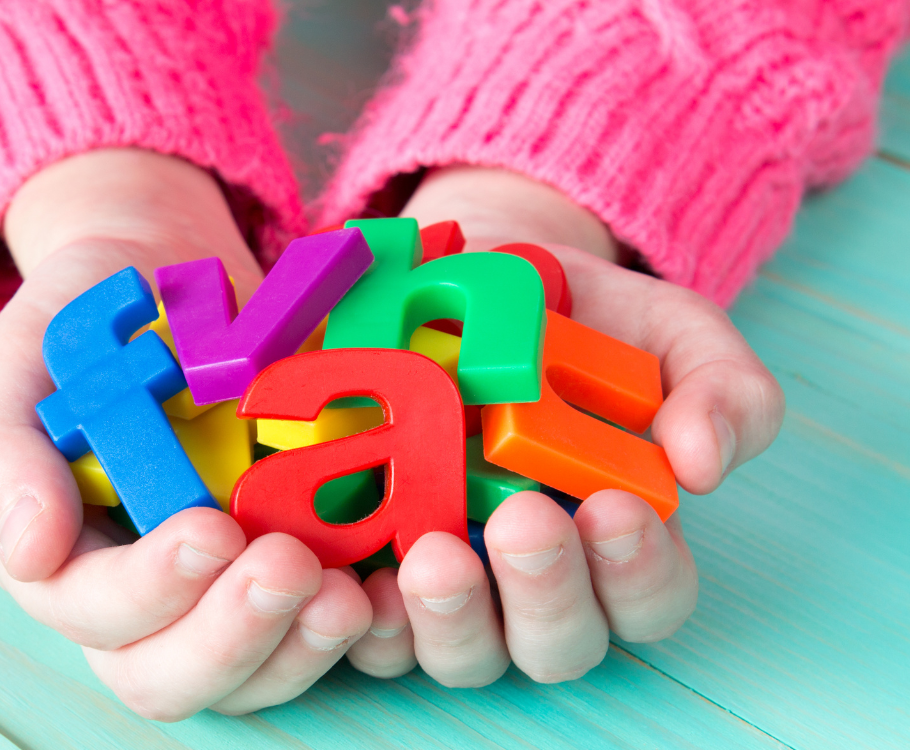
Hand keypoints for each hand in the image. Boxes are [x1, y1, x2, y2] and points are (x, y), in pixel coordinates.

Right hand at [0, 148, 371, 718]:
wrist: (164, 274)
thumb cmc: (82, 323)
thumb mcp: (19, 369)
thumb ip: (2, 455)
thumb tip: (27, 550)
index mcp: (71, 561)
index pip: (99, 615)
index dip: (152, 591)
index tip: (209, 531)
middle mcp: (150, 596)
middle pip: (175, 675)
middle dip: (235, 636)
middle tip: (292, 568)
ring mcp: (228, 587)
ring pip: (257, 672)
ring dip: (303, 647)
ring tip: (350, 596)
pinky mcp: (300, 561)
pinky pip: (327, 622)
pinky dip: (367, 625)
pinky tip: (392, 587)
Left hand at [345, 165, 784, 685]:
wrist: (477, 285)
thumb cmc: (585, 324)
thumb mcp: (671, 337)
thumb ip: (722, 391)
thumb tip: (704, 463)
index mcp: (617, 544)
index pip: (646, 597)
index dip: (638, 571)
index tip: (616, 506)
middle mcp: (535, 583)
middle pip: (554, 643)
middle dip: (544, 593)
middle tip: (525, 522)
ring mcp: (454, 584)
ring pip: (462, 652)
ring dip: (451, 618)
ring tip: (435, 555)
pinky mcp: (377, 565)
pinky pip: (369, 627)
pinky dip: (365, 617)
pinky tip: (361, 579)